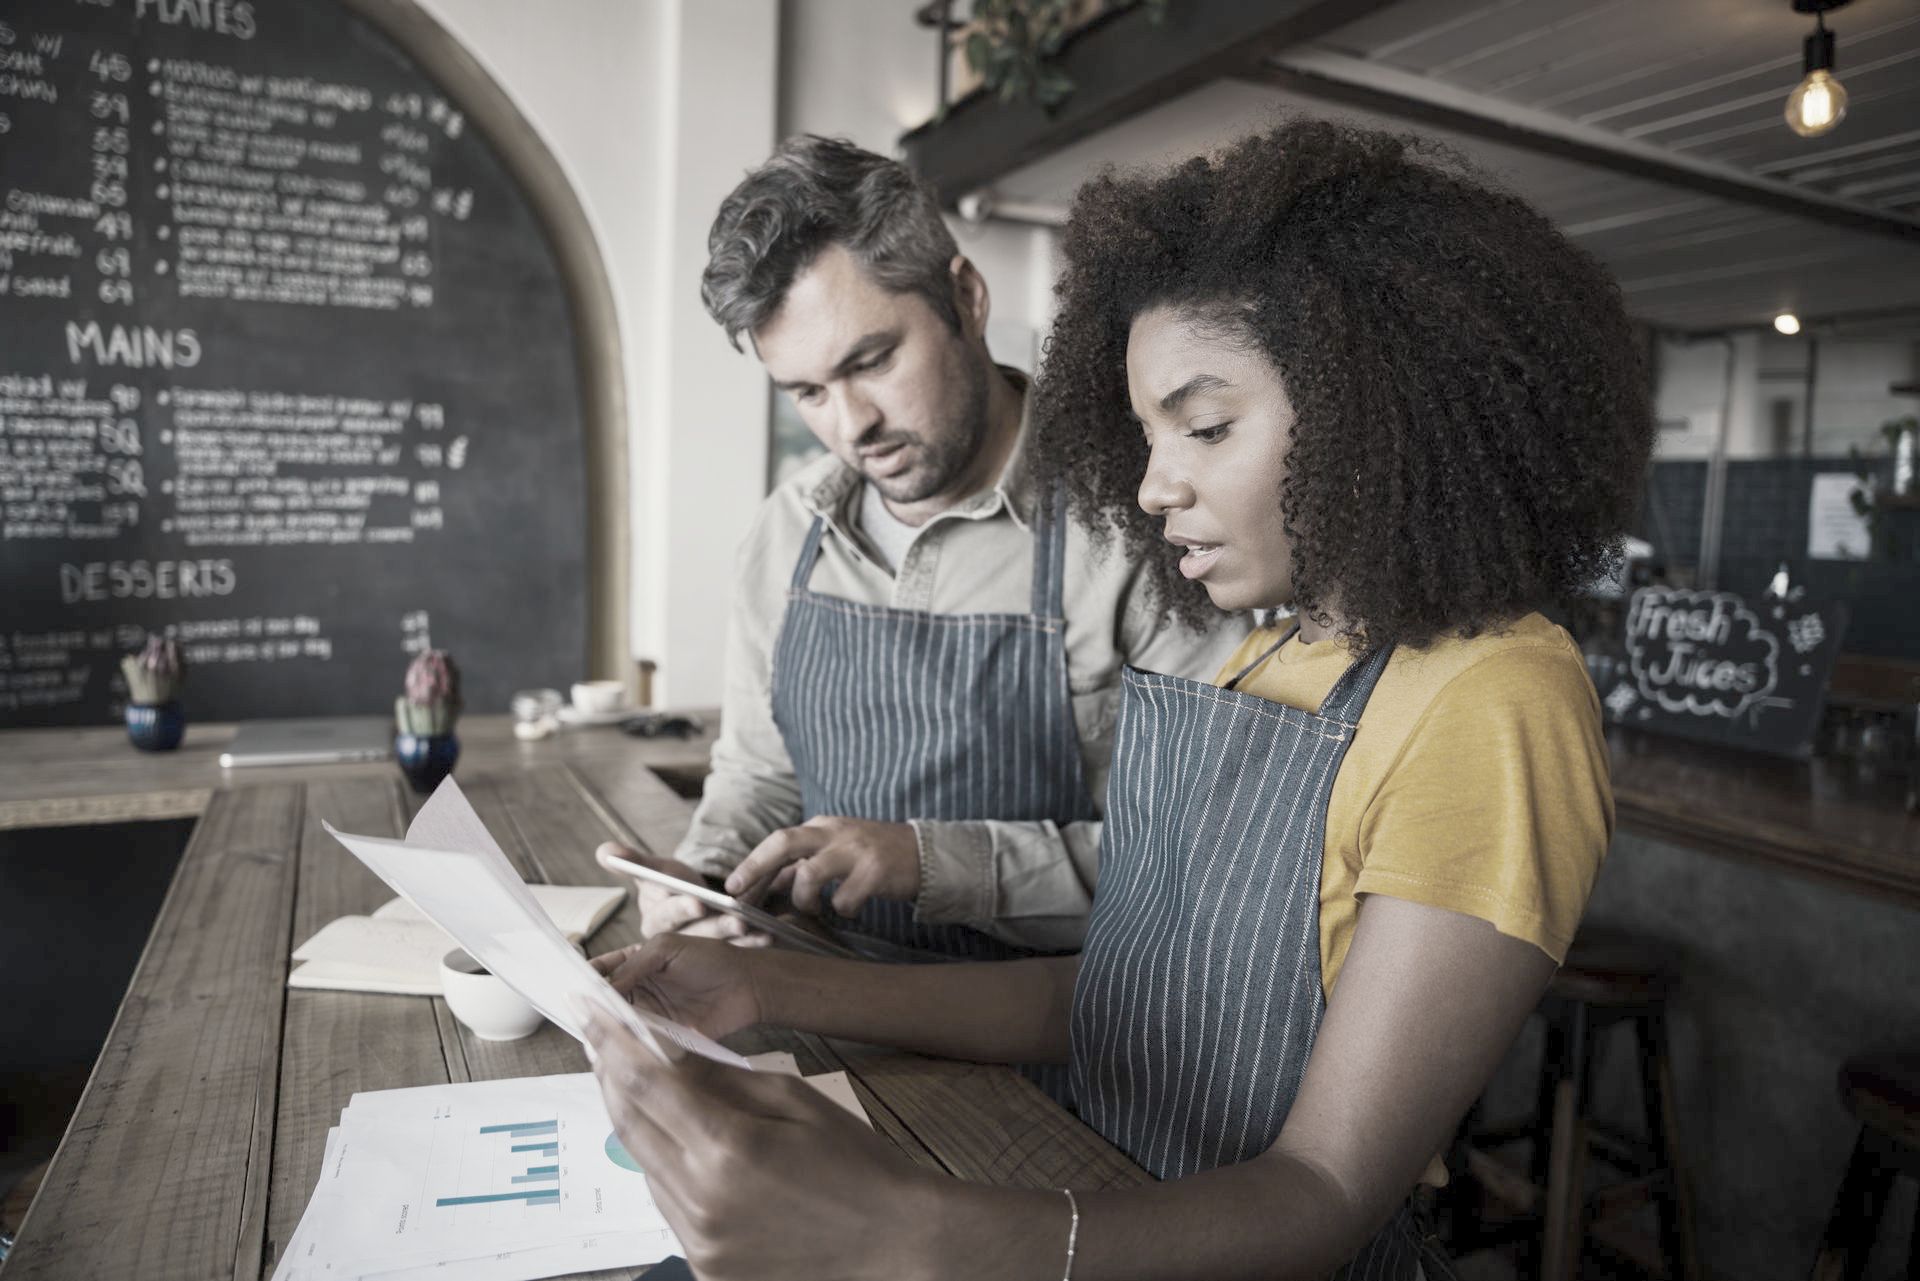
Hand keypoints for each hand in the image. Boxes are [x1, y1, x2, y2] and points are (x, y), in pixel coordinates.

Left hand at [582, 1011, 938, 1280]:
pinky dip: (667, 1173)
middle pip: (631, 1127)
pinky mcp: (707, 1270)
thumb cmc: (857, 1164)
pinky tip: (685, 1152)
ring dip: (641, 1128)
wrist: (896, 1241)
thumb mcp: (796, 1100)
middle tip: (603, 1047)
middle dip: (612, 1080)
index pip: (646, 1085)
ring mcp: (701, 1243)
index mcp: (729, 1148)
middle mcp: (702, 1201)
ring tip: (648, 1095)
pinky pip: (669, 1209)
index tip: (591, 1016)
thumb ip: (724, 1081)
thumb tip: (670, 1058)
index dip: (611, 1045)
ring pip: (645, 1169)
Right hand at [590, 933, 763, 1041]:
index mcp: (635, 964)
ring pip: (619, 1025)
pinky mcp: (664, 1038)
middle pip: (605, 1003)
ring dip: (608, 1028)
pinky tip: (618, 1047)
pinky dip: (628, 1045)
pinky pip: (640, 1043)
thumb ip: (633, 966)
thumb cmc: (711, 958)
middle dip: (591, 1008)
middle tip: (576, 1015)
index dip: (584, 979)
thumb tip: (602, 987)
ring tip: (592, 1031)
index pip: (601, 972)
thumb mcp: (666, 950)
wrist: (748, 985)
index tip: (568, 987)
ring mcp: (650, 1015)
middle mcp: (639, 991)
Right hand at [597, 842, 766, 944]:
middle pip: (694, 934)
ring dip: (737, 937)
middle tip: (737, 919)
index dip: (681, 908)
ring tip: (755, 927)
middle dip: (715, 926)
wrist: (695, 903)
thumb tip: (604, 851)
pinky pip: (736, 952)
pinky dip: (752, 943)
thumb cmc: (672, 884)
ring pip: (716, 945)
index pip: (665, 915)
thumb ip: (633, 862)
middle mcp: (672, 943)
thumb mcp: (657, 871)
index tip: (698, 901)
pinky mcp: (718, 958)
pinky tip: (767, 935)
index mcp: (653, 922)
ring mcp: (697, 952)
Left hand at [723, 817, 919, 917]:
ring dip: (805, 900)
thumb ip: (804, 864)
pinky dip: (842, 909)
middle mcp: (835, 832)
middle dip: (756, 867)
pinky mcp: (876, 870)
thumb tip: (769, 881)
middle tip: (739, 894)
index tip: (732, 886)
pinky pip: (844, 898)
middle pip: (784, 842)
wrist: (925, 854)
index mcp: (822, 827)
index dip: (752, 864)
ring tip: (816, 909)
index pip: (778, 841)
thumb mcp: (836, 851)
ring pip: (809, 874)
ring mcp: (856, 850)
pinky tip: (852, 909)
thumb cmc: (874, 855)